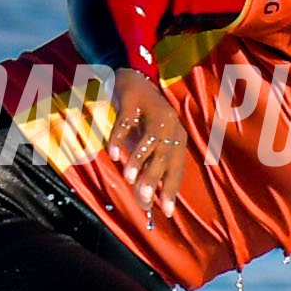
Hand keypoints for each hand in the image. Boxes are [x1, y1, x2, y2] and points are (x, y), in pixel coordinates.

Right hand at [107, 63, 190, 208]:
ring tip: (128, 179)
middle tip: (145, 199)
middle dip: (154, 179)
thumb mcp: (145, 146)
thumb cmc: (140, 120)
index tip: (166, 211)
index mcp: (177, 137)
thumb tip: (145, 202)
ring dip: (138, 160)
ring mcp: (154, 110)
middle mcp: (170, 124)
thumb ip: (146, 170)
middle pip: (165, 155)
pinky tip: (114, 154)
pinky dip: (119, 139)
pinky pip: (127, 122)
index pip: (177, 167)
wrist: (131, 78)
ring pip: (149, 140)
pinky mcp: (134, 101)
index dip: (171, 188)